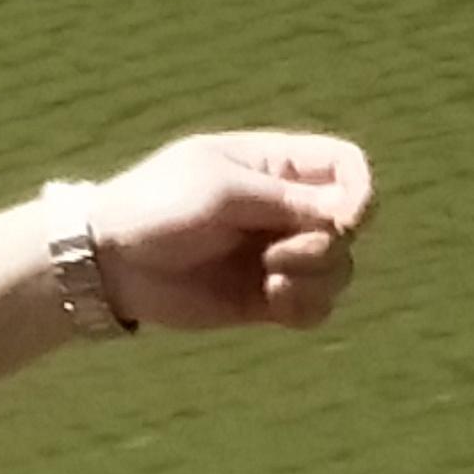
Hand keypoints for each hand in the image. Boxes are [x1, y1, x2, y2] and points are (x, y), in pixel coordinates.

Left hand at [88, 131, 373, 332]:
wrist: (113, 261)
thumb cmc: (158, 207)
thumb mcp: (221, 190)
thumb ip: (285, 199)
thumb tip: (347, 214)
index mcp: (278, 165)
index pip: (348, 168)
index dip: (360, 193)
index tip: (344, 219)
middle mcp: (287, 208)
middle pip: (350, 226)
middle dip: (324, 245)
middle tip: (278, 254)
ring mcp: (279, 253)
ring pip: (339, 270)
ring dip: (315, 279)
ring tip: (270, 281)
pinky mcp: (268, 297)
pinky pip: (315, 308)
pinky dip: (305, 308)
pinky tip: (270, 302)